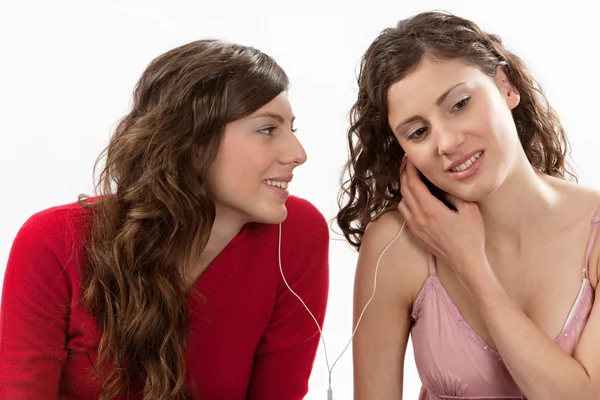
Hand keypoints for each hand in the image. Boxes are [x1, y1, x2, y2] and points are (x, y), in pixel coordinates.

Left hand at [397, 157, 488, 282]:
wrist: (466, 262)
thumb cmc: (471, 236)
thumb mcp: (469, 209)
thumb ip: (454, 193)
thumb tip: (443, 184)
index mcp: (430, 209)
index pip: (413, 182)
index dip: (410, 167)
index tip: (411, 157)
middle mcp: (418, 218)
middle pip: (404, 190)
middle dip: (404, 174)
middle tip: (408, 163)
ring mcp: (415, 227)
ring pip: (402, 202)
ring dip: (405, 188)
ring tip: (413, 179)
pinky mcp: (416, 234)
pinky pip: (406, 213)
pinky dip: (407, 201)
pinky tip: (416, 198)